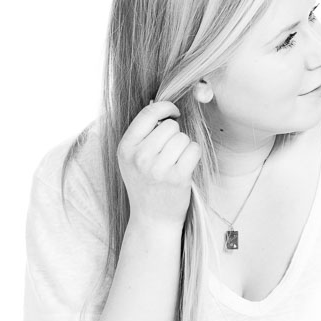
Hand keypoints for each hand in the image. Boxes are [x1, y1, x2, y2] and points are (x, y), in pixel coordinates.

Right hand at [117, 101, 201, 226]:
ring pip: (183, 138)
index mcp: (126, 148)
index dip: (166, 108)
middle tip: (169, 152)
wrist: (152, 217)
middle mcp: (140, 157)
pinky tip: (185, 166)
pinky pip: (194, 150)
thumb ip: (142, 133)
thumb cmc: (145, 183)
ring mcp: (158, 168)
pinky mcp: (177, 177)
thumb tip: (160, 103)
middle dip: (175, 135)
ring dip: (184, 146)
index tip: (173, 113)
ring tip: (175, 162)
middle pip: (170, 126)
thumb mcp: (132, 157)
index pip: (148, 113)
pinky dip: (194, 155)